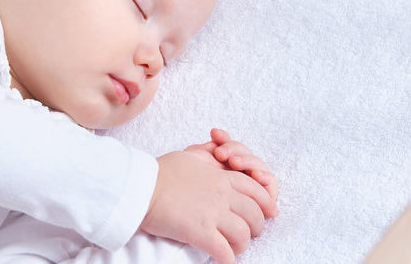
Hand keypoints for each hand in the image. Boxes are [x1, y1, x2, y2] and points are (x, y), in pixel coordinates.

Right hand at [140, 150, 275, 263]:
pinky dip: (227, 260)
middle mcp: (222, 195)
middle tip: (249, 234)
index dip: (266, 203)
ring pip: (243, 234)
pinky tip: (223, 262)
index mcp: (221, 177)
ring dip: (241, 245)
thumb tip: (214, 160)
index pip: (255, 190)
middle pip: (255, 214)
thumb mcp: (189, 157)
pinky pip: (224, 251)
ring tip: (234, 249)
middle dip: (256, 227)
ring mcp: (213, 214)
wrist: (141, 186)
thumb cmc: (160, 171)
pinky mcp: (200, 232)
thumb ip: (207, 160)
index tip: (269, 212)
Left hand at [186, 128, 278, 204]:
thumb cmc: (188, 196)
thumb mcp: (192, 171)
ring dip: (248, 161)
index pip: (230, 147)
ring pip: (257, 167)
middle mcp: (239, 175)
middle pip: (245, 155)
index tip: (215, 134)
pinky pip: (269, 187)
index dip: (225, 139)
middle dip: (235, 149)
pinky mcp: (263, 201)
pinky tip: (257, 176)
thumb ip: (202, 151)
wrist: (185, 218)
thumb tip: (215, 133)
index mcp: (223, 167)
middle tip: (221, 152)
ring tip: (234, 162)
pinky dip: (266, 178)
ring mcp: (251, 187)